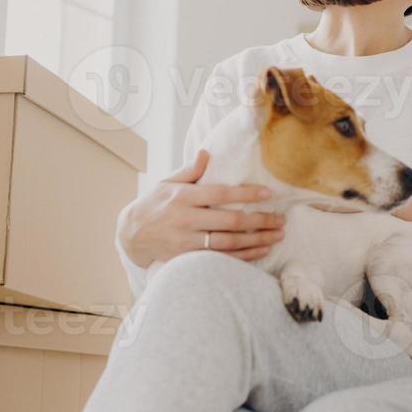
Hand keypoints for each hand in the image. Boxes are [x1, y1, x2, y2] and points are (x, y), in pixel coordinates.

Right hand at [118, 150, 285, 266]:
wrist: (131, 234)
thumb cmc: (155, 204)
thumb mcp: (167, 183)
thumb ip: (190, 170)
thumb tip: (207, 153)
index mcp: (183, 196)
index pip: (219, 194)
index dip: (245, 194)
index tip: (268, 193)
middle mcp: (185, 218)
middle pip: (229, 221)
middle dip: (259, 221)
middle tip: (281, 220)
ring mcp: (187, 240)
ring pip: (228, 242)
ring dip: (256, 240)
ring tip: (277, 235)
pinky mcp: (188, 257)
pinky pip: (221, 257)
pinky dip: (243, 255)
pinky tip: (261, 250)